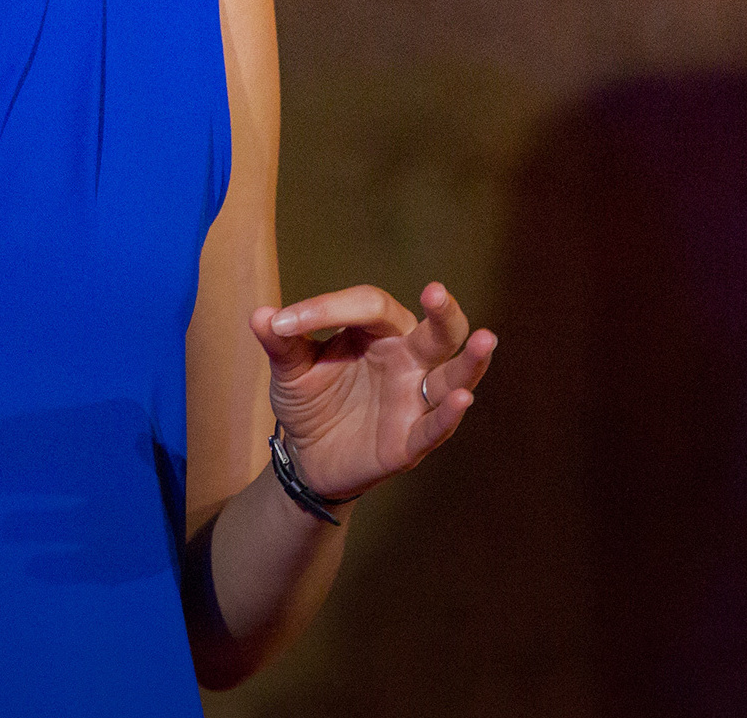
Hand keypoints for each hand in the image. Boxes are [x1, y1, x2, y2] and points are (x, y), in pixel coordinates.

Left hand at [250, 280, 495, 503]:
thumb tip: (260, 316)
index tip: (284, 323)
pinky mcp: (411, 440)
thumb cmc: (309, 400)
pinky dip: (449, 414)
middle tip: (436, 291)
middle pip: (437, 331)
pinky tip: (463, 399)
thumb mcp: (289, 370)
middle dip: (443, 312)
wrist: (306, 457)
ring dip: (470, 361)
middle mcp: (406, 360)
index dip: (329, 308)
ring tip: (486, 339)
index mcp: (377, 334)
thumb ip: (280, 343)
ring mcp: (413, 399)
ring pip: (452, 376)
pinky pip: (436, 425)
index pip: (369, 307)